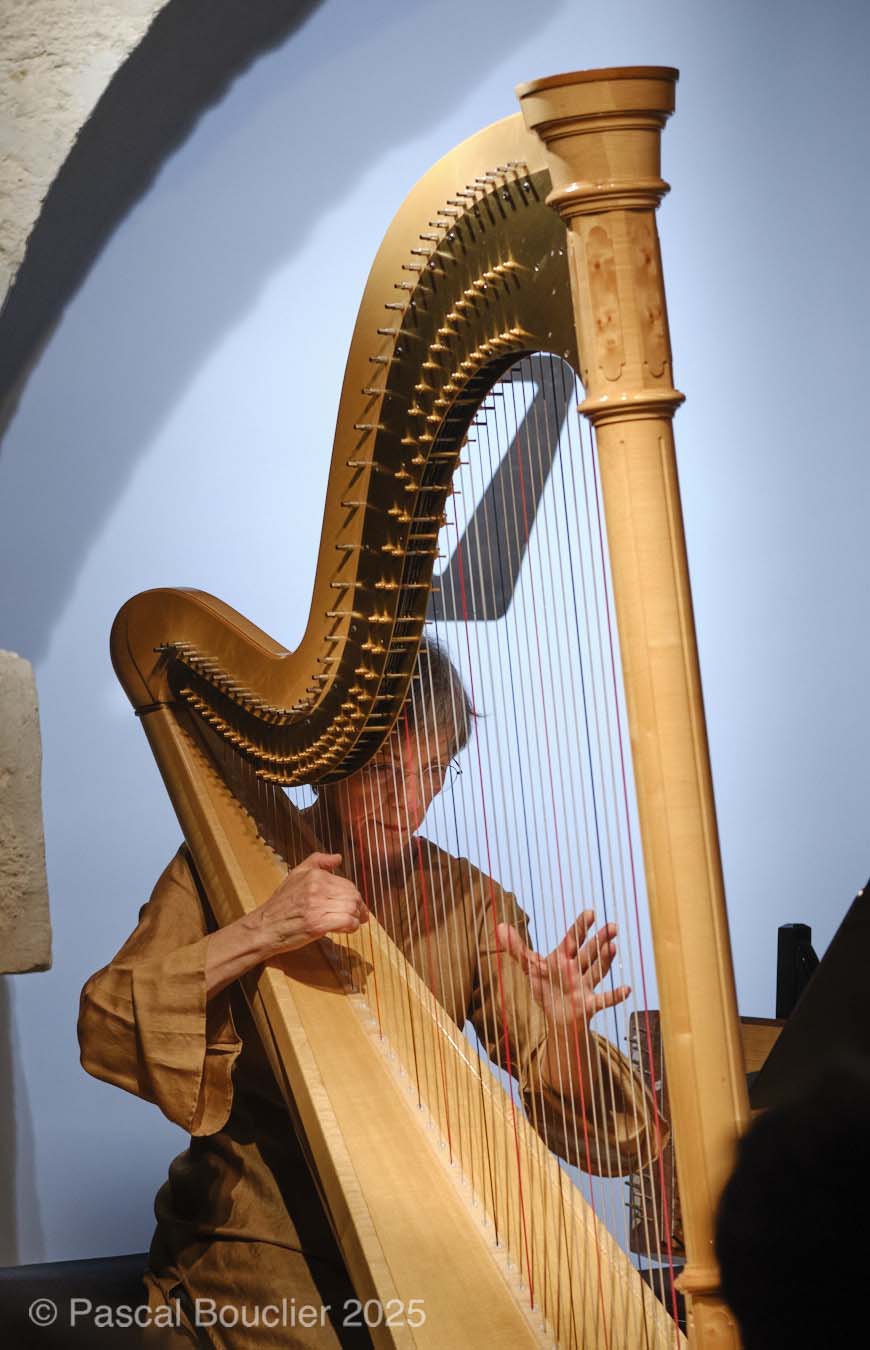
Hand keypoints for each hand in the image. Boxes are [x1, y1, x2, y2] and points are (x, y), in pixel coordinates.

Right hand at [251, 852, 368, 957]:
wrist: (264, 927)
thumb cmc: (280, 904)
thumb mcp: (296, 874)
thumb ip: (318, 861)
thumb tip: (338, 858)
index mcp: (315, 875)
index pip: (347, 883)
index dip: (355, 895)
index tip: (357, 904)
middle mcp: (317, 888)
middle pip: (352, 896)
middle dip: (359, 907)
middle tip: (359, 916)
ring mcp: (317, 906)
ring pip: (352, 908)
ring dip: (355, 918)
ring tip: (351, 923)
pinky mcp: (317, 925)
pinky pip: (347, 922)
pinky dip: (351, 927)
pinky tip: (346, 929)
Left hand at [495, 909, 629, 1033]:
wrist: (557, 1018)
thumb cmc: (546, 987)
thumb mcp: (529, 967)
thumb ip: (516, 948)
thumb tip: (500, 925)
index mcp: (564, 957)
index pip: (573, 938)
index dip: (581, 926)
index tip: (590, 912)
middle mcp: (577, 968)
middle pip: (589, 952)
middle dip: (600, 939)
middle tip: (613, 925)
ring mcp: (585, 985)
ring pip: (597, 970)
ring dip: (606, 959)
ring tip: (614, 945)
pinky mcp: (589, 1004)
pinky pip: (605, 1000)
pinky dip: (615, 996)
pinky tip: (627, 989)